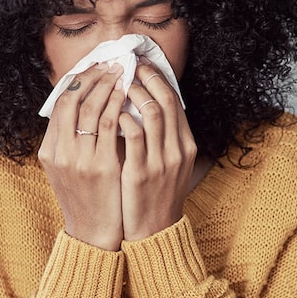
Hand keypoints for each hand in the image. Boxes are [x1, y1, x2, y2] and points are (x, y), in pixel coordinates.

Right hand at [38, 63, 125, 250]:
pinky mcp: (100, 166)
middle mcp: (59, 153)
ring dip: (107, 85)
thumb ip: (71, 142)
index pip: (59, 103)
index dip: (77, 81)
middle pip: (71, 100)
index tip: (95, 67)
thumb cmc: (86, 199)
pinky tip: (127, 95)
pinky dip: (117, 105)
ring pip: (89, 108)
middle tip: (110, 63)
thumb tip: (84, 108)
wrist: (93, 234)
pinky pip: (108, 125)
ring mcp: (78, 159)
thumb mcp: (68, 169)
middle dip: (92, 76)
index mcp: (50, 151)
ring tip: (122, 72)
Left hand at [118, 61, 197, 240]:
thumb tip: (147, 105)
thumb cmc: (156, 194)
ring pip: (152, 112)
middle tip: (127, 66)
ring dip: (133, 94)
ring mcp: (161, 161)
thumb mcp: (169, 164)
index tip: (141, 65)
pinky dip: (122, 119)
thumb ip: (163, 137)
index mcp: (186, 144)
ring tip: (117, 85)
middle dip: (146, 77)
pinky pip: (133, 136)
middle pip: (166, 100)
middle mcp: (178, 150)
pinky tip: (110, 114)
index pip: (175, 100)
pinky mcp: (141, 173)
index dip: (158, 78)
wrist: (154, 231)